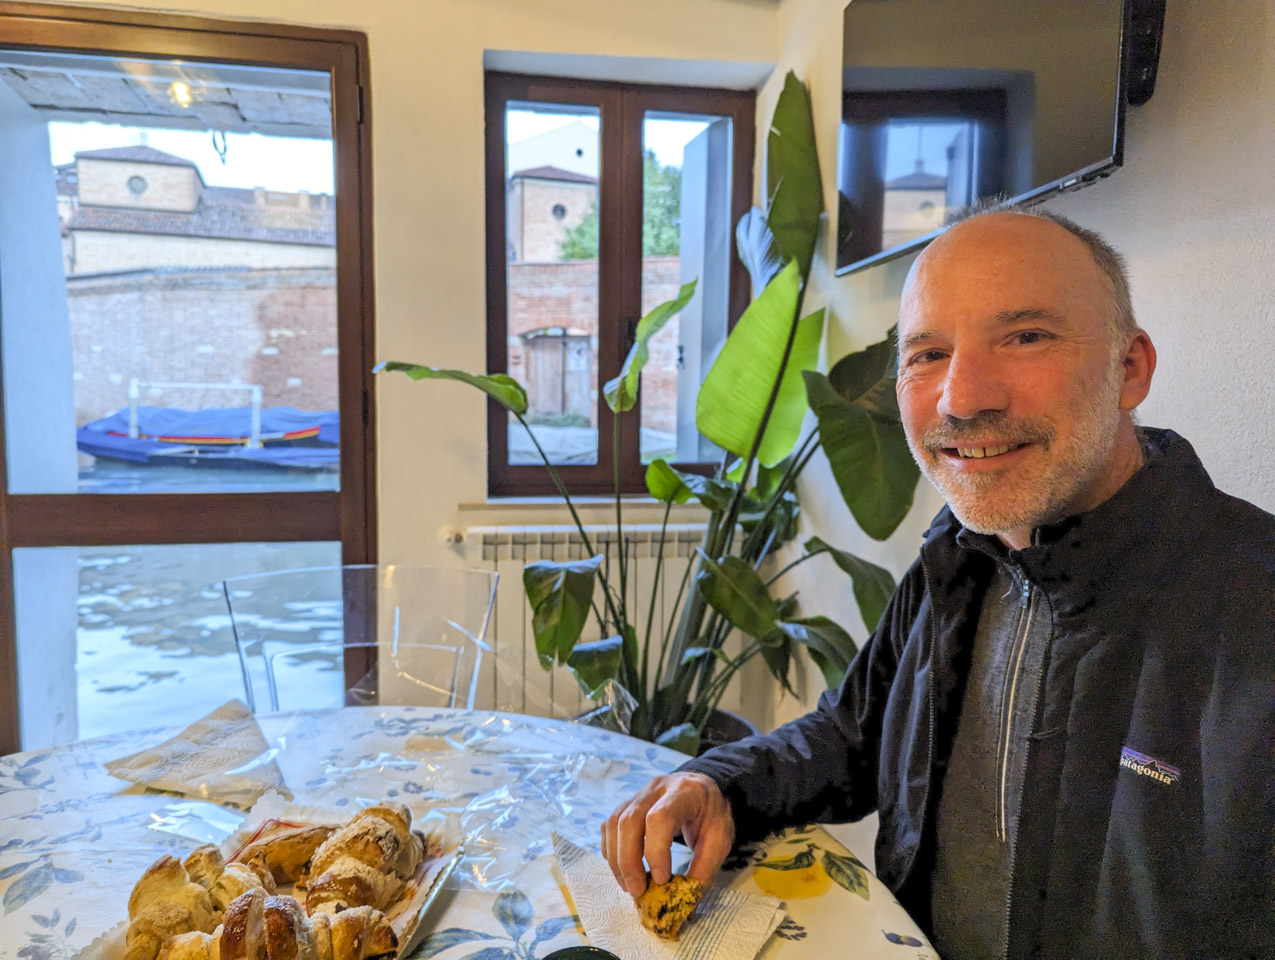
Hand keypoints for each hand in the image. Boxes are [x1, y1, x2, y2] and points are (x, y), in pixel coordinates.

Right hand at [601, 771, 734, 898]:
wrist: (702, 792)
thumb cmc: (711, 815)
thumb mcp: (720, 841)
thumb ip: (703, 871)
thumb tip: (685, 907)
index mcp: (685, 792)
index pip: (660, 817)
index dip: (655, 852)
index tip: (662, 880)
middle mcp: (657, 788)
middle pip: (629, 820)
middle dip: (629, 861)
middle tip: (638, 891)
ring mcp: (638, 794)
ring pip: (614, 824)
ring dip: (617, 860)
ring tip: (630, 886)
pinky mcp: (627, 804)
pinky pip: (609, 826)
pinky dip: (611, 851)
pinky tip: (623, 870)